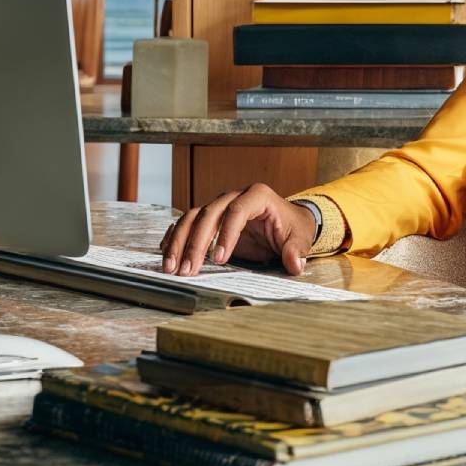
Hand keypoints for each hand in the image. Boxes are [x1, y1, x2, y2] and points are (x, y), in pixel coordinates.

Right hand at [160, 185, 316, 277]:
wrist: (286, 221)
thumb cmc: (291, 227)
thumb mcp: (299, 237)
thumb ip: (295, 251)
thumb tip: (294, 264)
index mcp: (258, 196)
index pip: (237, 211)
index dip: (227, 234)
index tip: (220, 259)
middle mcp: (235, 196)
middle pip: (209, 214)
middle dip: (195, 243)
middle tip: (187, 270)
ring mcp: (220, 205)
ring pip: (193, 218)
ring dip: (179, 242)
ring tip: (171, 267)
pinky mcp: (211, 218)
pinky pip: (188, 223)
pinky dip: (175, 237)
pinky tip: (165, 253)